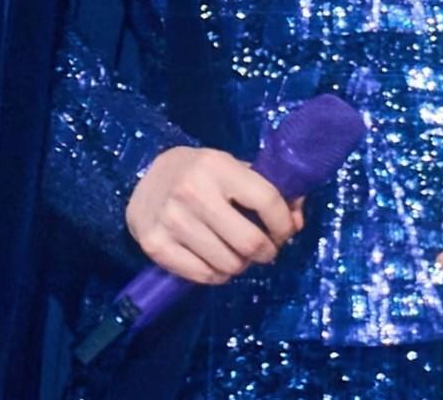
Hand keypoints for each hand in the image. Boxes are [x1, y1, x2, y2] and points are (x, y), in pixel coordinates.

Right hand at [125, 145, 305, 284]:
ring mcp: (172, 221)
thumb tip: (297, 221)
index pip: (266, 200)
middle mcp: (193, 192)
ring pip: (228, 264)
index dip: (283, 223)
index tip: (285, 231)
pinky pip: (203, 276)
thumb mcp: (233, 169)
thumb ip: (266, 191)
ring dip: (242, 265)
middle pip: (249, 242)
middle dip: (267, 251)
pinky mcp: (156, 245)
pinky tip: (217, 261)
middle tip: (265, 249)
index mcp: (217, 167)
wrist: (146, 177)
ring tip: (238, 253)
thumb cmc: (201, 172)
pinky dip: (218, 275)